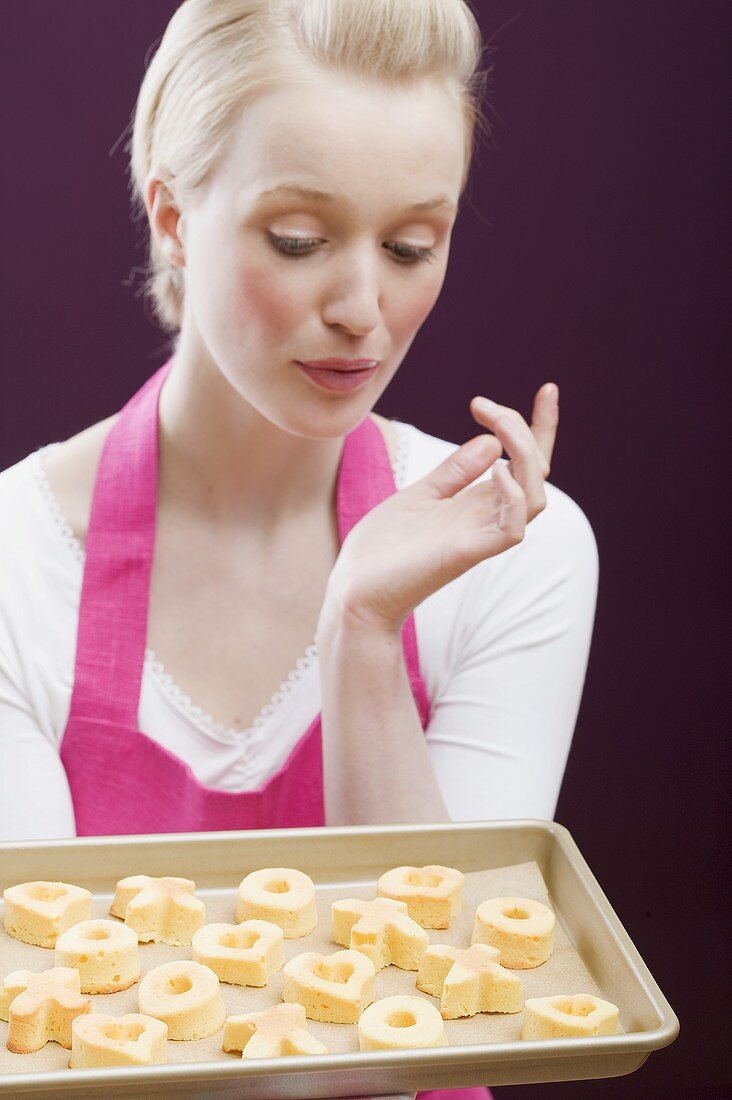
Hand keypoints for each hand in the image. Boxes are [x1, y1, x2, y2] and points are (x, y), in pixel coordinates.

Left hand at [321, 384, 557, 633]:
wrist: (354, 591)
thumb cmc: (383, 549)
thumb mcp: (418, 496)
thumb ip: (453, 473)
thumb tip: (490, 442)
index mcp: (477, 505)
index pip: (524, 463)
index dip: (540, 429)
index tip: (547, 390)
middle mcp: (486, 519)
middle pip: (536, 474)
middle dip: (529, 431)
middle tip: (488, 405)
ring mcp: (479, 537)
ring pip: (534, 498)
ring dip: (525, 455)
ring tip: (498, 427)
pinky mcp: (465, 554)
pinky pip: (512, 529)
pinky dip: (513, 495)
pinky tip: (498, 469)